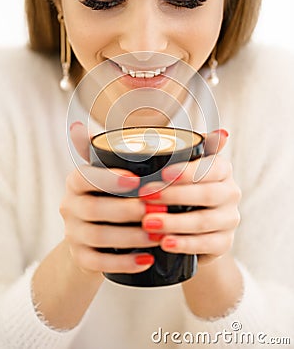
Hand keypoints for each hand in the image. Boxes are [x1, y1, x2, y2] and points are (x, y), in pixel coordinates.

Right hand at [60, 122, 157, 275]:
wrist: (93, 236)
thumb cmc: (115, 196)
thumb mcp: (118, 174)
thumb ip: (135, 152)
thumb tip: (198, 129)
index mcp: (76, 181)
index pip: (85, 176)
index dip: (109, 178)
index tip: (136, 180)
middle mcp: (69, 205)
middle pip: (93, 208)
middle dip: (127, 210)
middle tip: (158, 211)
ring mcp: (72, 233)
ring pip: (98, 236)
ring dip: (131, 237)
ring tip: (159, 236)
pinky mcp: (80, 257)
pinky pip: (98, 263)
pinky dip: (124, 263)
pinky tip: (147, 261)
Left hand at [139, 130, 241, 264]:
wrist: (190, 227)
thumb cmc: (180, 189)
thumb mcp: (180, 167)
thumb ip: (189, 147)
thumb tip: (218, 132)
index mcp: (222, 170)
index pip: (211, 167)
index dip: (188, 171)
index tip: (162, 174)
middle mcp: (231, 193)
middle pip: (208, 194)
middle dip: (175, 196)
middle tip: (145, 197)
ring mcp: (229, 220)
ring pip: (204, 221)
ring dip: (175, 222)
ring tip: (148, 223)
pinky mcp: (224, 243)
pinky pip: (207, 245)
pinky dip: (184, 244)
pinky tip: (164, 243)